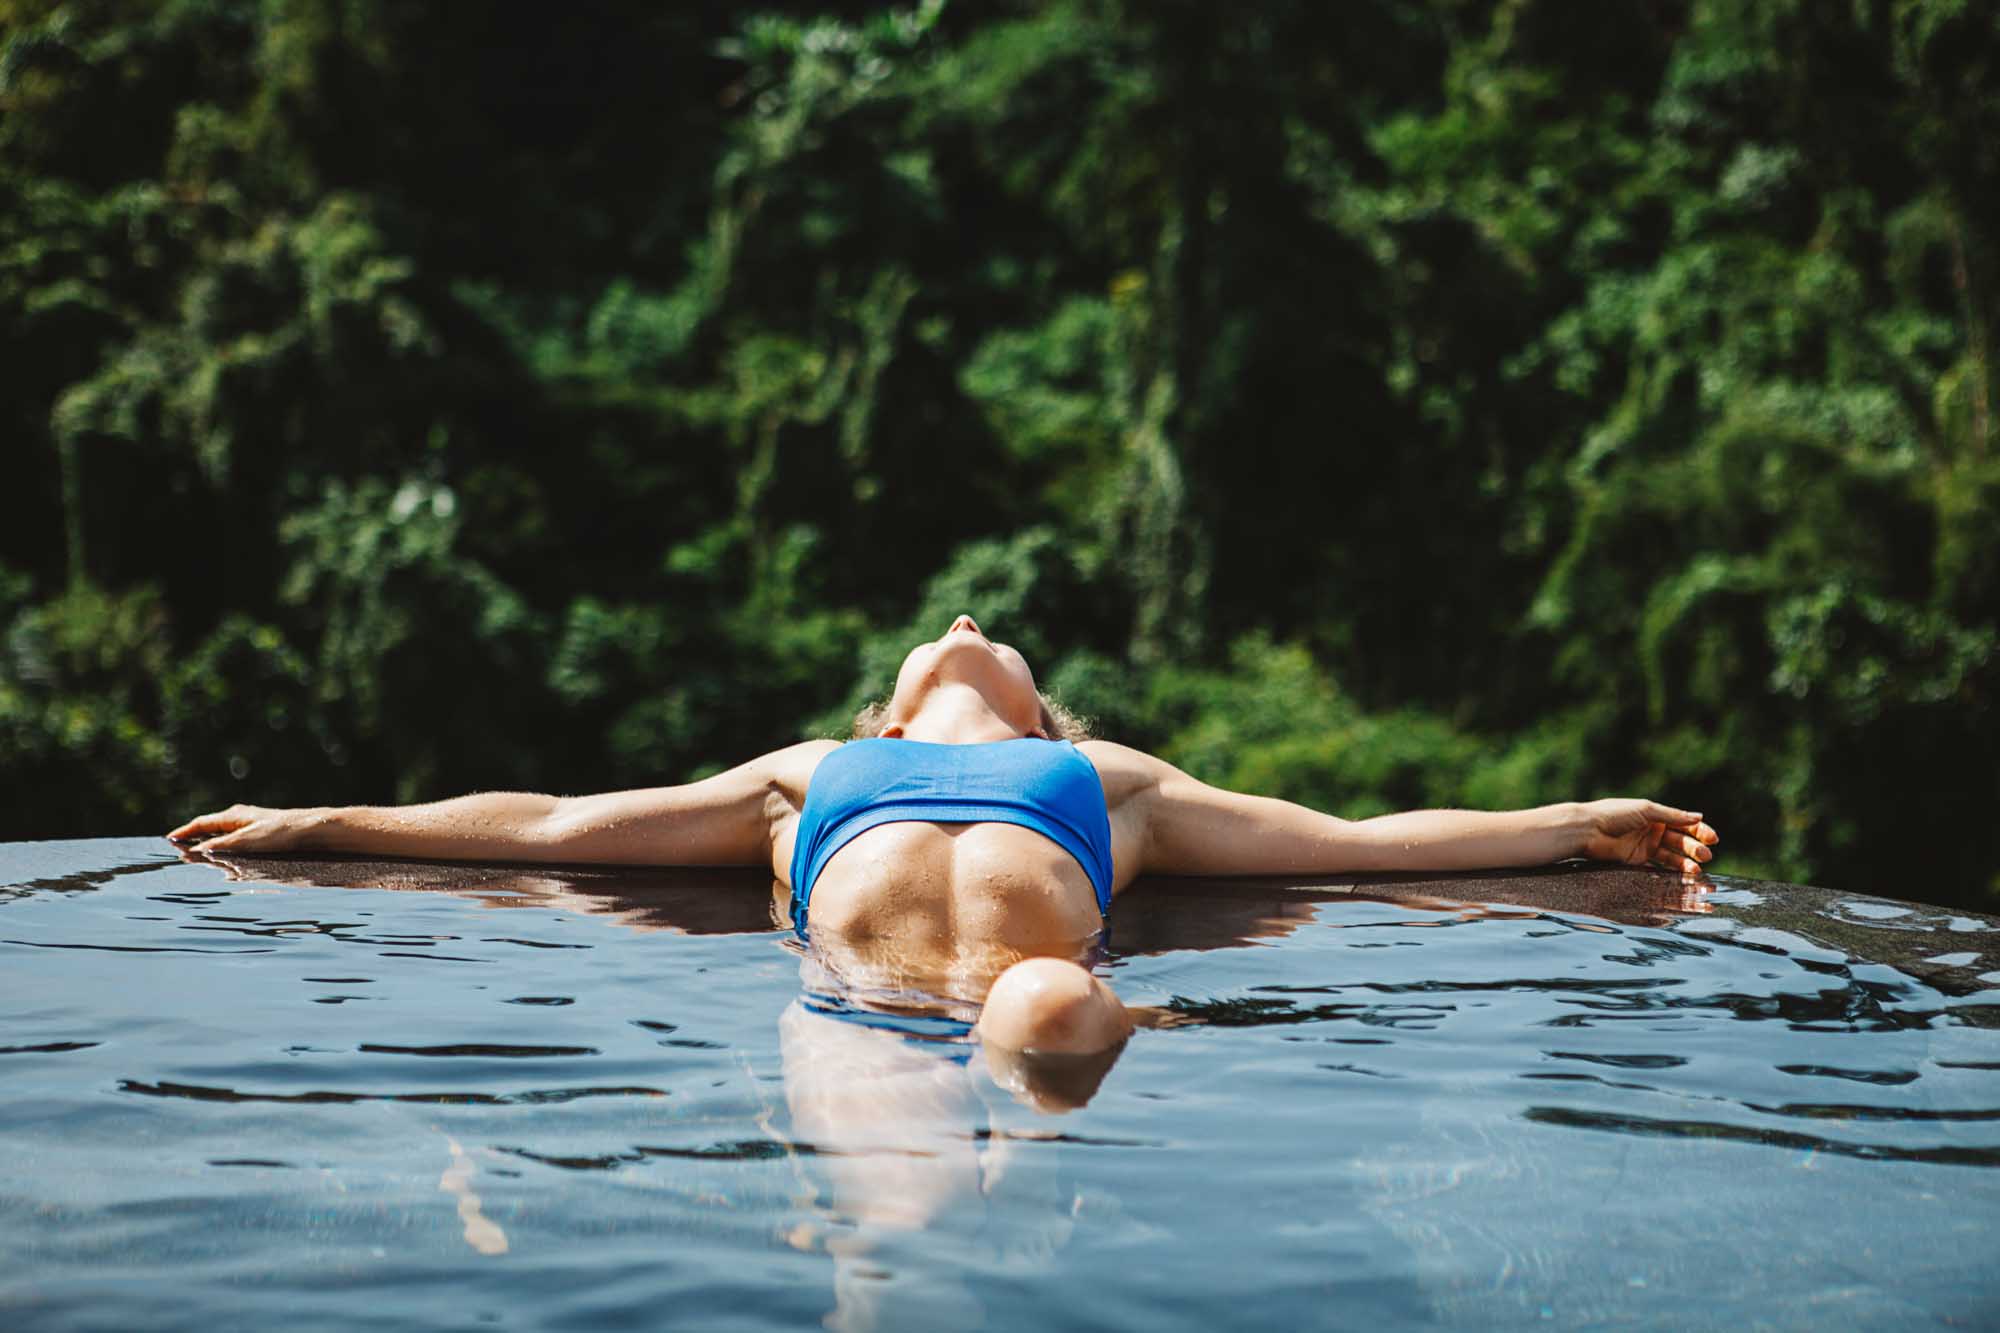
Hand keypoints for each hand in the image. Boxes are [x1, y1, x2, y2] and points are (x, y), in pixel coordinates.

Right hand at [167, 803, 323, 853]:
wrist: (314, 828)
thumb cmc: (282, 832)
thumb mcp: (246, 841)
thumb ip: (221, 846)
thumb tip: (197, 850)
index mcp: (234, 815)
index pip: (202, 823)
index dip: (185, 832)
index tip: (169, 839)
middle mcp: (242, 817)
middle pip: (211, 826)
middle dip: (194, 836)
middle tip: (179, 847)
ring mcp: (254, 824)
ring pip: (225, 833)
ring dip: (210, 842)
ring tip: (197, 854)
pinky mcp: (265, 833)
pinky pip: (237, 839)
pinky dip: (226, 846)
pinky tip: (229, 857)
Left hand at [1578, 799, 1717, 873]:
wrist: (1587, 830)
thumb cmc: (1613, 814)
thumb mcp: (1646, 810)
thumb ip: (1672, 816)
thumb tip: (1699, 817)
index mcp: (1655, 814)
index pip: (1684, 823)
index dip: (1700, 831)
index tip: (1713, 839)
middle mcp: (1652, 830)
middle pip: (1681, 841)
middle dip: (1695, 849)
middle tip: (1705, 856)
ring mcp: (1645, 847)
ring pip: (1672, 856)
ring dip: (1687, 863)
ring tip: (1697, 870)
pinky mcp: (1636, 861)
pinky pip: (1658, 867)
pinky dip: (1672, 872)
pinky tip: (1684, 875)